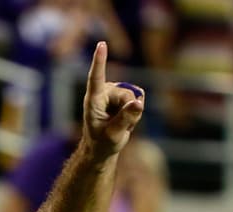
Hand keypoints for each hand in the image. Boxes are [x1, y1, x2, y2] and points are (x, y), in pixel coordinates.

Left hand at [81, 41, 144, 159]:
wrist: (102, 145)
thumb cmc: (102, 142)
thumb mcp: (113, 135)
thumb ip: (125, 119)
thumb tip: (138, 102)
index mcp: (93, 101)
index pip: (96, 78)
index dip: (100, 61)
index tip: (101, 44)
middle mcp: (103, 92)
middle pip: (127, 96)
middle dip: (129, 112)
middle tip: (118, 126)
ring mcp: (113, 91)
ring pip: (134, 98)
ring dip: (131, 114)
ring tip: (119, 123)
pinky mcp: (123, 93)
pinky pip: (138, 99)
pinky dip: (136, 111)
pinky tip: (126, 117)